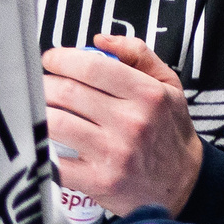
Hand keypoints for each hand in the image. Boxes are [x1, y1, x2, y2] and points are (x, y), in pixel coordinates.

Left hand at [43, 35, 204, 217]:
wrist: (183, 184)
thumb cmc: (170, 131)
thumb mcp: (169, 85)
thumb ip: (138, 54)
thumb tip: (100, 40)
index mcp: (148, 95)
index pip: (93, 66)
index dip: (63, 58)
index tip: (52, 59)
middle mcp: (132, 123)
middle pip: (68, 92)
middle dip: (45, 83)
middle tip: (42, 84)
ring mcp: (114, 153)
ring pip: (57, 123)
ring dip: (40, 112)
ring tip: (40, 108)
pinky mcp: (100, 181)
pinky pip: (57, 162)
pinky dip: (44, 149)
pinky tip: (43, 141)